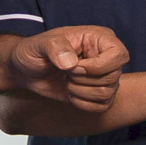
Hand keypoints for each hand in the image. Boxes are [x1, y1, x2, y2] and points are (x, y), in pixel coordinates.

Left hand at [3, 24, 127, 111]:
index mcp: (99, 38)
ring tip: (66, 81)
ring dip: (80, 92)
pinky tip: (70, 92)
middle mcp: (106, 56)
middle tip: (65, 72)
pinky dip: (82, 103)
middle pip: (113, 77)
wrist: (26, 69)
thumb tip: (70, 63)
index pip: (119, 55)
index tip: (73, 67)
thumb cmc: (34, 51)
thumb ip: (54, 47)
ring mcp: (103, 76)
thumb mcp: (39, 44)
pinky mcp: (97, 93)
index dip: (97, 66)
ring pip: (107, 94)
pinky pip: (101, 106)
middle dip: (83, 80)